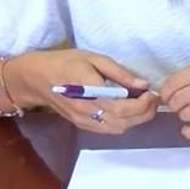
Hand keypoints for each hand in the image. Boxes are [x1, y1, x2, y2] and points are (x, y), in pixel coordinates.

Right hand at [4, 49, 157, 133]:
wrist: (35, 78)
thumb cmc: (64, 62)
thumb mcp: (93, 58)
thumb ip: (118, 73)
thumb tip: (142, 84)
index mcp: (89, 89)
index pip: (121, 105)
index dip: (142, 103)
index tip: (152, 92)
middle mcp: (85, 109)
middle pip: (122, 120)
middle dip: (145, 112)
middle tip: (154, 98)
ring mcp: (82, 120)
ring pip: (117, 128)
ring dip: (136, 119)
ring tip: (145, 104)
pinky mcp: (81, 124)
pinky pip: (108, 130)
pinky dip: (124, 123)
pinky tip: (129, 111)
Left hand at [159, 58, 189, 139]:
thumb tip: (169, 90)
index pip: (177, 79)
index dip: (165, 91)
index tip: (165, 96)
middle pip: (180, 98)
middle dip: (173, 106)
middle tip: (177, 107)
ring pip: (189, 113)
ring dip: (184, 117)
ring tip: (188, 116)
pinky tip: (189, 130)